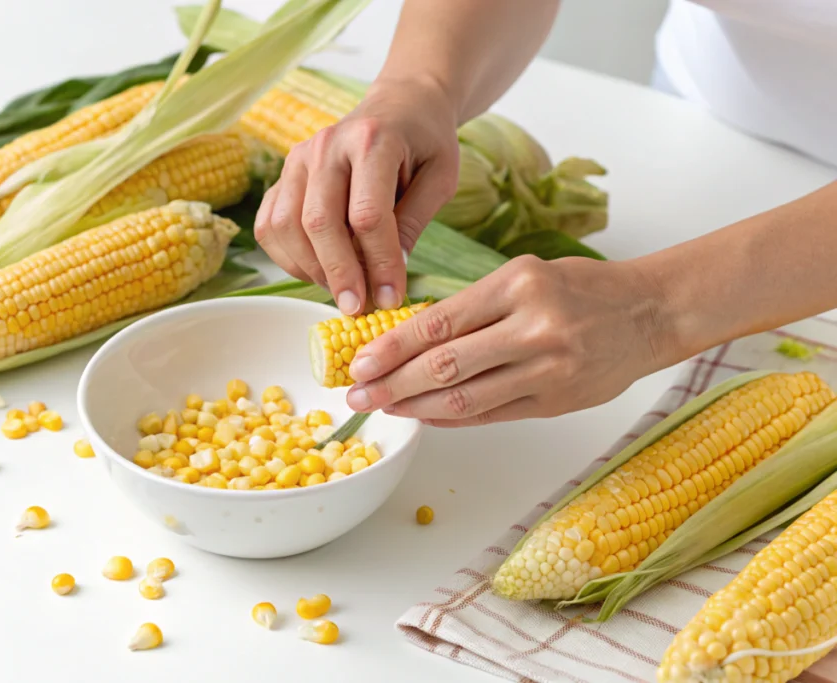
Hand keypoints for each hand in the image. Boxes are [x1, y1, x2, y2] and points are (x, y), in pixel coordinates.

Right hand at [254, 75, 460, 314]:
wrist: (400, 105)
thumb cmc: (425, 142)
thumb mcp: (441, 177)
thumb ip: (414, 222)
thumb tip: (387, 276)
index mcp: (372, 140)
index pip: (368, 214)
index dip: (378, 263)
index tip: (391, 298)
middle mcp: (327, 146)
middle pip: (319, 222)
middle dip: (339, 274)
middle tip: (358, 308)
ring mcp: (297, 159)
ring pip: (287, 226)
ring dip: (312, 269)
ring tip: (342, 290)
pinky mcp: (282, 175)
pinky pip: (270, 225)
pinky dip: (288, 257)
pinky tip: (318, 271)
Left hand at [343, 255, 670, 425]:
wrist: (649, 313)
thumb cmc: (582, 289)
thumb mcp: (526, 276)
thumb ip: (474, 307)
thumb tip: (410, 339)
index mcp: (518, 285)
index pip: (439, 321)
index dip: (392, 347)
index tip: (360, 362)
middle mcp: (533, 328)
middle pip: (444, 365)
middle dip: (391, 384)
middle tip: (356, 395)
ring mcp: (547, 370)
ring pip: (464, 398)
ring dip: (414, 407)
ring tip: (383, 409)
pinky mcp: (555, 402)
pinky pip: (490, 414)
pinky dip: (451, 417)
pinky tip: (423, 415)